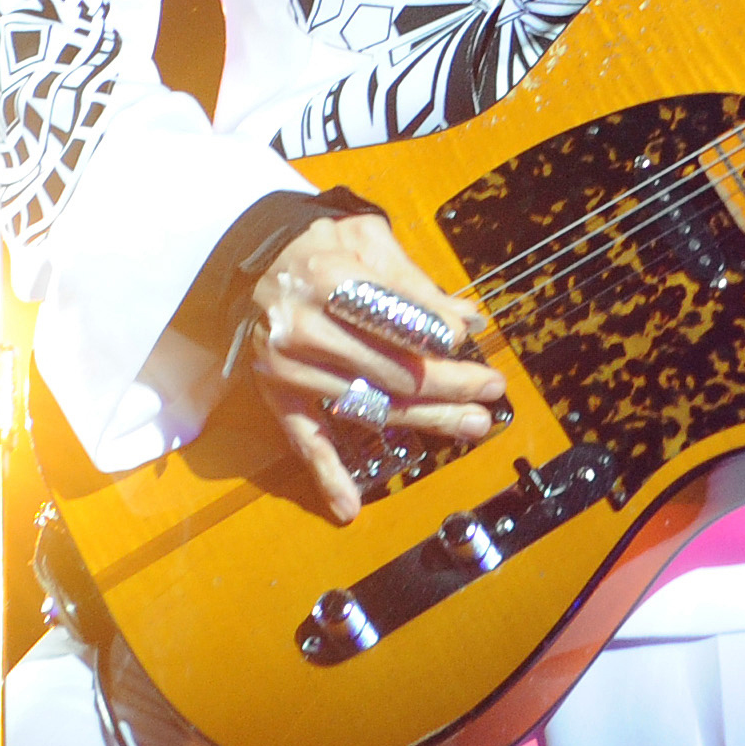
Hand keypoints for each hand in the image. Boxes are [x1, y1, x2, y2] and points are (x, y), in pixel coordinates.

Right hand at [238, 214, 508, 523]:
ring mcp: (289, 368)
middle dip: (448, 382)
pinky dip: (326, 475)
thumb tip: (465, 318)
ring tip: (472, 424)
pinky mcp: (279, 395)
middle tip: (491, 390)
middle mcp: (303, 328)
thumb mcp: (365, 238)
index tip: (467, 341)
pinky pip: (304, 439)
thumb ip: (413, 279)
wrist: (253, 263)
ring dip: (424, 420)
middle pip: (389, 368)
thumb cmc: (321, 246)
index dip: (432, 332)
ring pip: (367, 404)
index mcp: (327, 279)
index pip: (389, 314)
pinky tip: (348, 506)